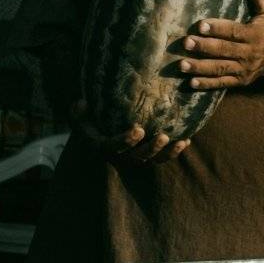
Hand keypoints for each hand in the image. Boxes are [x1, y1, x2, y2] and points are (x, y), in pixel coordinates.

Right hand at [71, 99, 189, 164]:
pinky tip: (185, 141)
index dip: (127, 141)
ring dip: (167, 152)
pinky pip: (162, 157)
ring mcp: (136, 158)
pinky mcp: (147, 157)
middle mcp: (121, 157)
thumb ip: (77, 112)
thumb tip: (82, 102)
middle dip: (152, 148)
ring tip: (181, 141)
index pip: (115, 147)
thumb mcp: (78, 117)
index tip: (138, 130)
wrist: (98, 135)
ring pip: (154, 160)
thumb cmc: (88, 122)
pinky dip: (174, 151)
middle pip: (139, 157)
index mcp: (104, 147)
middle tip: (163, 136)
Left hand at [180, 0, 263, 89]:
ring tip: (182, 65)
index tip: (201, 25)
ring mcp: (243, 69)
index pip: (233, 32)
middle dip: (204, 47)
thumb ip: (262, 1)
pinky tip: (191, 82)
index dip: (217, 29)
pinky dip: (207, 84)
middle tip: (186, 43)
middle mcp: (248, 53)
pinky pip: (222, 83)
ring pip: (220, 68)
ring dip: (200, 67)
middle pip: (223, 50)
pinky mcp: (239, 81)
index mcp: (254, 36)